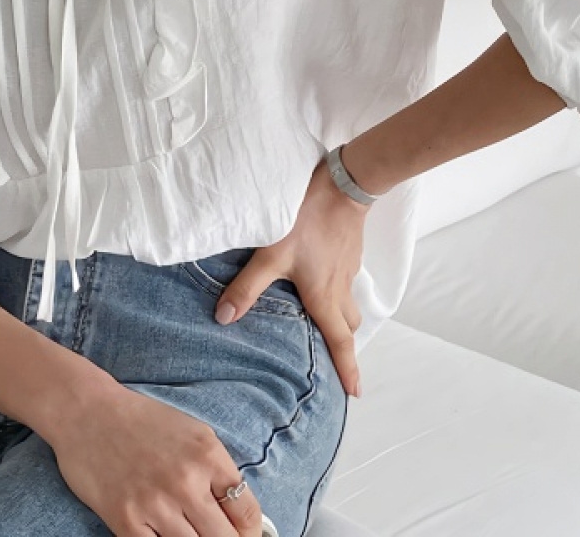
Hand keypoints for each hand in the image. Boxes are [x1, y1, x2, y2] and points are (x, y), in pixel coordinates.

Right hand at [51, 381, 264, 535]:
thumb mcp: (192, 433)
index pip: (248, 513)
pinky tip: (163, 535)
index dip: (252, 533)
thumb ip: (216, 471)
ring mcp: (156, 504)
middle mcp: (186, 480)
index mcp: (208, 455)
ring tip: (191, 534)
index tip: (245, 536)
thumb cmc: (141, 421)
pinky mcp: (126, 521)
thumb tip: (237, 513)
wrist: (87, 411)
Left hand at [212, 153, 367, 396]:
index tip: (355, 394)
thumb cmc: (307, 220)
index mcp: (324, 296)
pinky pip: (346, 281)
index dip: (348, 370)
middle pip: (347, 326)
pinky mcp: (348, 251)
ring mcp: (347, 268)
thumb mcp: (271, 254)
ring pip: (349, 303)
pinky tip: (321, 281)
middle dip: (343, 346)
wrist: (343, 185)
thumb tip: (223, 319)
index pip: (340, 342)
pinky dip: (338, 292)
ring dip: (341, 318)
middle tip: (333, 359)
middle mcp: (340, 288)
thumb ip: (247, 287)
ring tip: (325, 323)